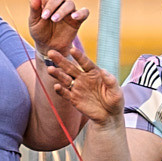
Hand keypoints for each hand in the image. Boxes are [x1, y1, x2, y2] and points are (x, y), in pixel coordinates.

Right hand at [26, 0, 122, 124]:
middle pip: (70, 65)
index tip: (69, 44)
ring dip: (55, 70)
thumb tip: (106, 73)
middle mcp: (83, 77)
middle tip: (49, 47)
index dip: (76, 53)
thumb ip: (110, 83)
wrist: (109, 117)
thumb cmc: (114, 102)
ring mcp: (77, 88)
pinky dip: (58, 89)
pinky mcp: (74, 99)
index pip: (83, 60)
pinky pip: (63, 93)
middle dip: (60, 57)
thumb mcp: (114, 92)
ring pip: (63, 76)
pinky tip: (52, 85)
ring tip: (47, 64)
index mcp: (93, 71)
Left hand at [27, 0, 89, 59]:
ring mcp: (69, 11)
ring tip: (54, 20)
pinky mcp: (77, 20)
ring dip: (62, 11)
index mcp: (47, 0)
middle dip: (52, 5)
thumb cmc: (39, 32)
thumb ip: (34, 10)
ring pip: (70, 3)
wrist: (48, 47)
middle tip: (45, 16)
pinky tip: (74, 17)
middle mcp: (59, 3)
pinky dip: (81, 13)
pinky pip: (84, 12)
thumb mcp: (33, 22)